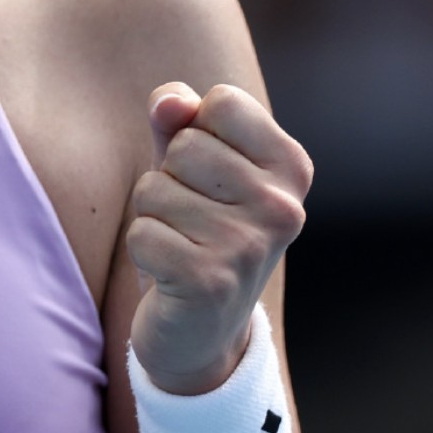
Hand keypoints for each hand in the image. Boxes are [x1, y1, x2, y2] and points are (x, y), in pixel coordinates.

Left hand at [127, 82, 313, 394]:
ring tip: (183, 245)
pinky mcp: (210, 281)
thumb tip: (169, 102)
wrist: (202, 330)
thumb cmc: (195, 227)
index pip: (223, 102)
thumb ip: (179, 117)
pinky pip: (141, 233)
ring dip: (153, 217)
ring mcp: (250, 245)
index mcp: (290, 167)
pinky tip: (171, 273)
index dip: (196, 131)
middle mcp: (282, 206)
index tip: (210, 175)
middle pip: (184, 144)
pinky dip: (144, 251)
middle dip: (169, 178)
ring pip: (154, 189)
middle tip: (192, 219)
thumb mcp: (189, 163)